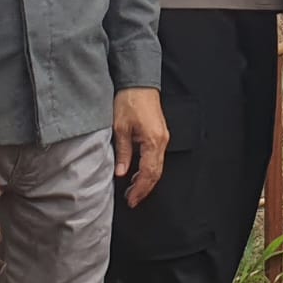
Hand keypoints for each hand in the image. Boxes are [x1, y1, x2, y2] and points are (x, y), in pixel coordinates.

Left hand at [113, 88, 168, 207]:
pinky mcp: (160, 134)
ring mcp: (163, 137)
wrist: (138, 83)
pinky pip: (157, 157)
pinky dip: (149, 169)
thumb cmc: (129, 100)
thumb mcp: (120, 128)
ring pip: (158, 166)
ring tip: (133, 190)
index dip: (139, 189)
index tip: (130, 200)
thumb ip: (123, 152)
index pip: (148, 173)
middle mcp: (162, 141)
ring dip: (146, 180)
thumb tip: (122, 173)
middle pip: (156, 173)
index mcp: (153, 141)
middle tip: (131, 200)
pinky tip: (138, 173)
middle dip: (144, 189)